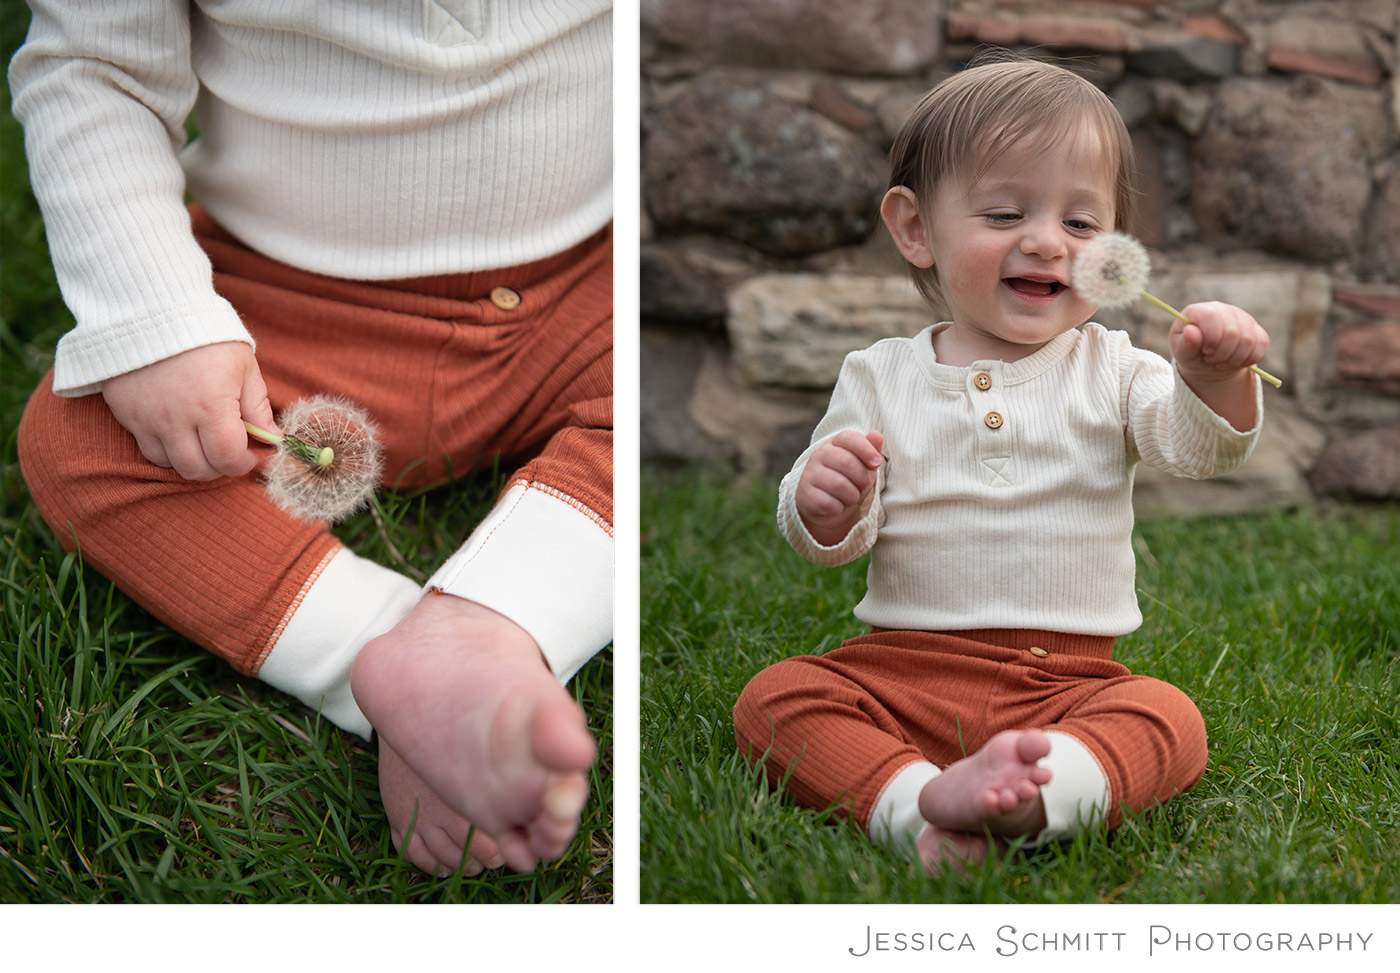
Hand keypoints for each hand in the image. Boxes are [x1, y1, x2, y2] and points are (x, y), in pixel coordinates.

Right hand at [101, 341, 278, 479]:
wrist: (152, 309)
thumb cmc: (207, 337)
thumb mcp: (243, 367)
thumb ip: (257, 406)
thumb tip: (273, 438)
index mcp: (210, 407)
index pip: (227, 458)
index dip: (243, 463)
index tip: (250, 454)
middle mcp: (175, 419)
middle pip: (197, 470)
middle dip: (219, 467)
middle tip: (228, 450)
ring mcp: (146, 419)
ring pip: (169, 464)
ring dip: (191, 461)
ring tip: (203, 441)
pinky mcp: (126, 414)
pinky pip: (146, 448)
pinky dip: (166, 449)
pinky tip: (180, 432)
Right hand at [795, 429, 883, 545]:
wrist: (826, 506)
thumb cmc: (849, 480)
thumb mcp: (863, 465)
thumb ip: (871, 450)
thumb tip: (876, 435)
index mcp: (834, 443)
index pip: (849, 437)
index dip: (866, 450)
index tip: (876, 463)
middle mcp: (819, 455)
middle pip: (847, 462)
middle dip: (863, 479)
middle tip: (864, 487)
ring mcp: (809, 474)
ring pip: (839, 485)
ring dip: (852, 496)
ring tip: (851, 497)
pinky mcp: (805, 494)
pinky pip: (828, 503)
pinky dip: (839, 508)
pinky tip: (837, 506)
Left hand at [1170, 301, 1268, 384]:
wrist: (1208, 364)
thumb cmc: (1192, 355)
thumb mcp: (1183, 353)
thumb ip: (1186, 343)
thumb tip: (1190, 331)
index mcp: (1199, 310)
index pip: (1211, 316)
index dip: (1211, 338)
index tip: (1206, 351)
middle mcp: (1223, 309)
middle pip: (1233, 331)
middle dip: (1221, 353)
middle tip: (1210, 358)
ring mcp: (1242, 318)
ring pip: (1248, 340)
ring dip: (1233, 358)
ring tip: (1220, 360)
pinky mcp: (1257, 331)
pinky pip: (1261, 345)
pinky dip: (1247, 359)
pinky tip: (1234, 361)